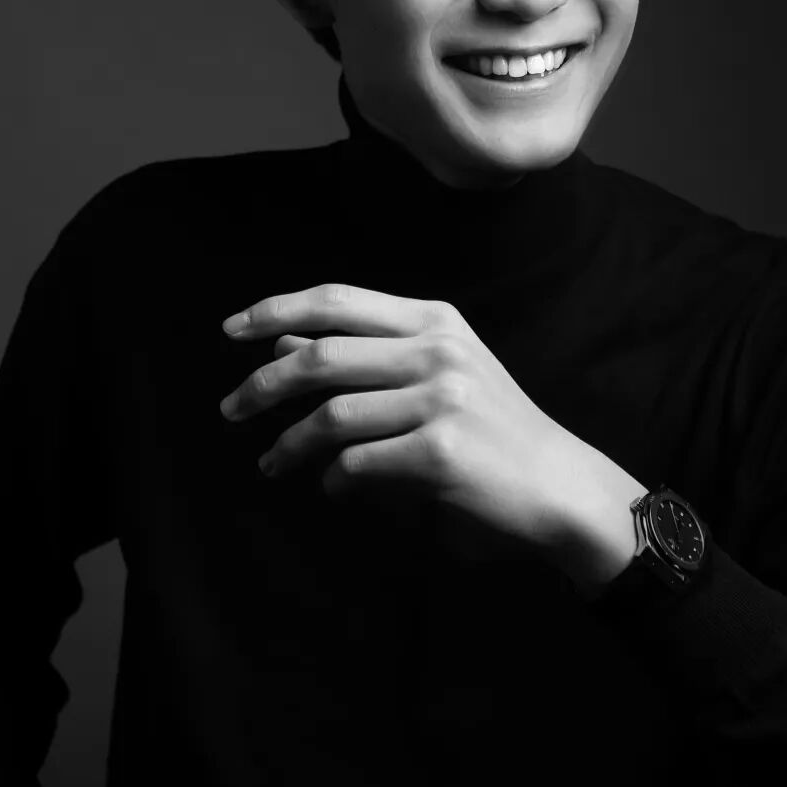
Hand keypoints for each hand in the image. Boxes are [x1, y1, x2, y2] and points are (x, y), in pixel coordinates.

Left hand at [217, 280, 617, 559]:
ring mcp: (442, 400)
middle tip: (230, 409)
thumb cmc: (490, 427)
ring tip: (272, 464)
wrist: (556, 483)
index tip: (232, 329)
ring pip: (332, 417)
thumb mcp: (434, 374)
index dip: (276, 308)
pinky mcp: (440, 453)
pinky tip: (333, 488)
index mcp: (435, 319)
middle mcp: (438, 350)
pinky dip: (332, 480)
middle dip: (263, 385)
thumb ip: (365, 356)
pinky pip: (355, 465)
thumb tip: (283, 342)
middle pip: (323, 356)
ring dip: (288, 445)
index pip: (338, 299)